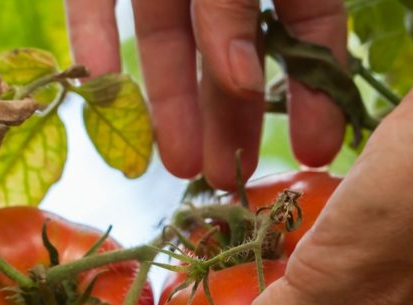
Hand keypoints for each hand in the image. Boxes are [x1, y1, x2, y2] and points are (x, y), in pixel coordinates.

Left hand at [65, 0, 346, 188]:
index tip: (317, 154)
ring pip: (168, 35)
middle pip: (232, 46)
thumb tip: (241, 80)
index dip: (315, 91)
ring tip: (182, 166)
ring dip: (172, 99)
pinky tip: (99, 94)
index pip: (311, 27)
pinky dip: (94, 41)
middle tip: (234, 180)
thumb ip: (235, 4)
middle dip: (233, 115)